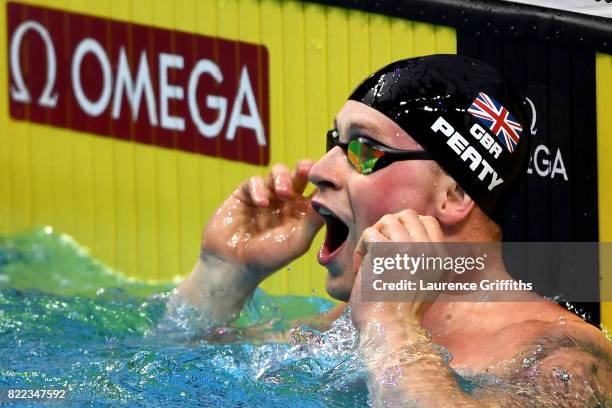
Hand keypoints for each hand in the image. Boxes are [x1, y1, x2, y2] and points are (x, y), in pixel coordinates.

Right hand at [201, 160, 323, 282]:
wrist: (233, 264)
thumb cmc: (269, 257)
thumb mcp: (298, 241)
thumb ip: (314, 220)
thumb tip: (331, 197)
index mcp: (302, 212)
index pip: (318, 189)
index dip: (323, 180)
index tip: (328, 177)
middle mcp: (286, 201)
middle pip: (300, 174)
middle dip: (304, 168)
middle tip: (305, 171)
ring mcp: (266, 195)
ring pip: (278, 171)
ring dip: (282, 177)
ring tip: (283, 193)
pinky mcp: (245, 193)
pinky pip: (255, 181)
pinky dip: (259, 188)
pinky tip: (261, 204)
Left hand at [349, 209, 447, 331]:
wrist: (390, 330)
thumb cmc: (401, 313)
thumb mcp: (428, 285)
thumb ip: (425, 260)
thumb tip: (407, 234)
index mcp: (441, 259)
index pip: (428, 222)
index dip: (407, 228)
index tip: (394, 247)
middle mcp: (429, 251)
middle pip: (408, 215)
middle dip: (389, 228)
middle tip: (379, 250)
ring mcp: (409, 249)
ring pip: (387, 220)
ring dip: (373, 237)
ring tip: (369, 259)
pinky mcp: (386, 251)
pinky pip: (369, 233)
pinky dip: (360, 248)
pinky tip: (361, 266)